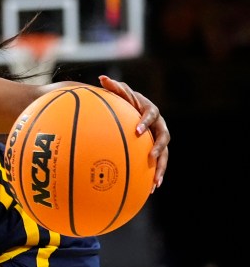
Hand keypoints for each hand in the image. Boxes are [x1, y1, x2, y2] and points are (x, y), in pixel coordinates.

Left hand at [99, 75, 168, 189]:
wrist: (134, 110)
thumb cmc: (124, 101)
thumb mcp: (119, 93)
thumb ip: (112, 87)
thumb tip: (101, 77)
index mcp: (150, 110)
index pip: (150, 115)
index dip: (145, 122)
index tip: (136, 131)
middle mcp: (159, 125)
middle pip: (164, 136)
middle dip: (159, 148)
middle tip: (151, 157)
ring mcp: (159, 138)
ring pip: (165, 154)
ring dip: (161, 167)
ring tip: (156, 182)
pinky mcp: (156, 150)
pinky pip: (158, 163)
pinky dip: (155, 175)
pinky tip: (150, 189)